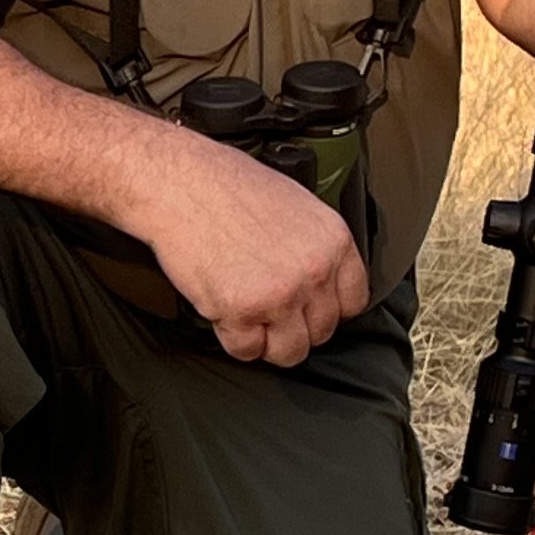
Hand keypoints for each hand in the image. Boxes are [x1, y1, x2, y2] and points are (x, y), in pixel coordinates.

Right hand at [125, 130, 368, 366]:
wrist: (180, 183)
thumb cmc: (226, 185)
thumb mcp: (295, 205)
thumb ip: (314, 246)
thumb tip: (320, 279)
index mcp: (333, 241)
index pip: (353, 301)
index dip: (328, 309)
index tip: (311, 309)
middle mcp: (314, 271)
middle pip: (322, 331)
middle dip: (295, 327)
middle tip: (270, 311)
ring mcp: (280, 294)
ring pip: (291, 351)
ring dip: (269, 342)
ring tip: (250, 319)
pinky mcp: (242, 311)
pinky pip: (247, 350)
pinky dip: (233, 338)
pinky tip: (224, 310)